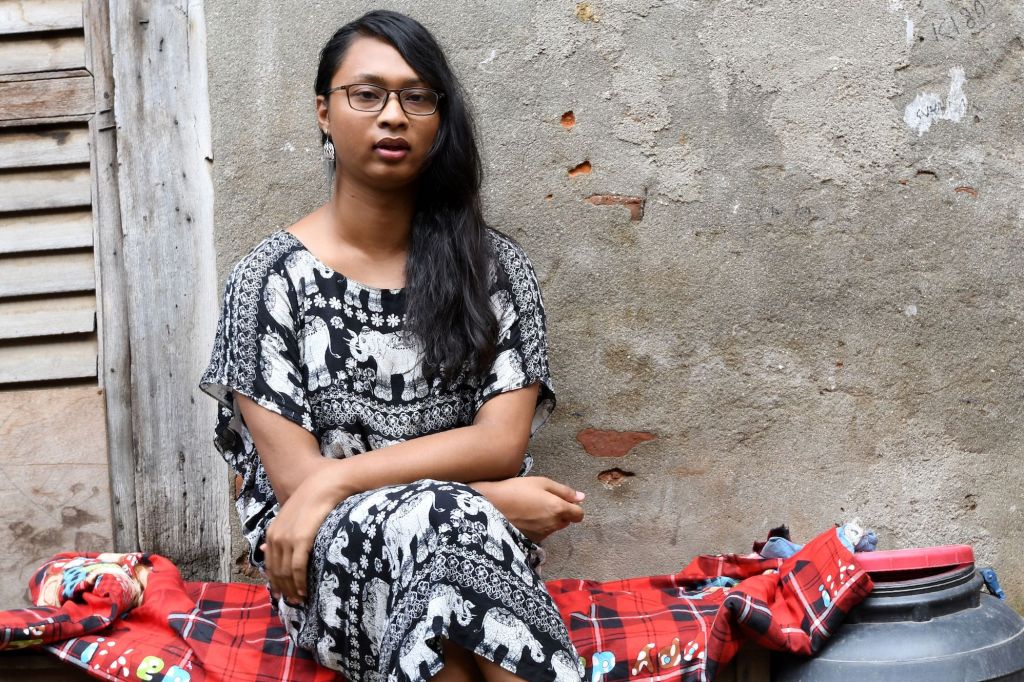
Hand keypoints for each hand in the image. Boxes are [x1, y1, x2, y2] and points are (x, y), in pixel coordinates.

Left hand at [260, 462, 350, 603]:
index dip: (275, 581)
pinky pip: (297, 568)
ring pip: (285, 573)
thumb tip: (262, 551)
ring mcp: (287, 539)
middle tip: (292, 602)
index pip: (269, 564)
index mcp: (271, 532)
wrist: (325, 485)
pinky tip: (304, 591)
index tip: (283, 593)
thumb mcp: (290, 517)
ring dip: (292, 589)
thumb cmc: (313, 499)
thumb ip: (279, 534)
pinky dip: (300, 582)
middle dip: (283, 589)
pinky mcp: (300, 541)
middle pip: (276, 571)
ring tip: (299, 600)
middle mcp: (275, 537)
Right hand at [477, 477, 584, 542]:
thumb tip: (581, 497)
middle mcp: (553, 524)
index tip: (564, 500)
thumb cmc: (517, 489)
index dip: (574, 507)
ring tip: (531, 506)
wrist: (491, 505)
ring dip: (549, 518)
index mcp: (558, 509)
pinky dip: (538, 525)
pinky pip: (542, 532)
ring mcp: (542, 534)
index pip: (579, 514)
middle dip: (561, 512)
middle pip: (566, 521)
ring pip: (553, 526)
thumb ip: (564, 491)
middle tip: (544, 500)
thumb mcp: (541, 482)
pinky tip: (525, 516)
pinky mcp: (531, 539)